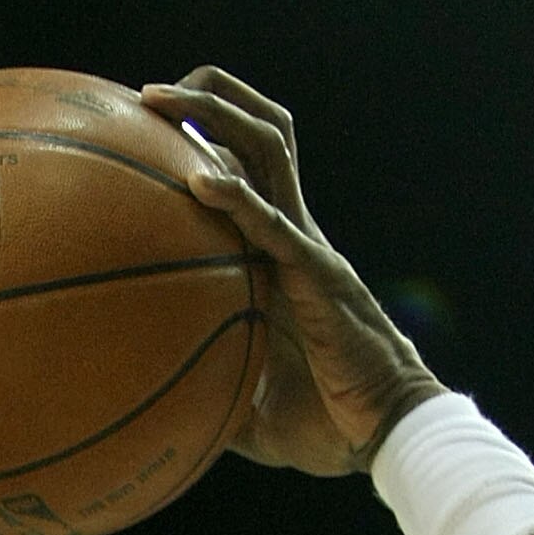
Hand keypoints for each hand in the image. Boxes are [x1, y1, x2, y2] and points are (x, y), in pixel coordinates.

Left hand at [140, 69, 443, 475]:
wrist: (384, 439)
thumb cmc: (326, 426)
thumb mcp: (251, 409)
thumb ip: (209, 393)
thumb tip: (163, 415)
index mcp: (280, 258)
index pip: (247, 174)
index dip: (208, 140)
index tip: (149, 134)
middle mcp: (295, 236)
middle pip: (260, 135)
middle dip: (209, 98)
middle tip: (149, 95)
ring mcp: (308, 248)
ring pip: (269, 150)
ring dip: (215, 114)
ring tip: (158, 101)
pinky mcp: (318, 275)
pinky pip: (272, 225)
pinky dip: (235, 197)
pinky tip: (197, 178)